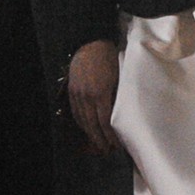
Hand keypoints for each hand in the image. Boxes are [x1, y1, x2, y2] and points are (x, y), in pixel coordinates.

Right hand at [67, 39, 121, 154]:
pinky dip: (81, 123)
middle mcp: (86, 96)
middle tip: (107, 151)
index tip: (116, 145)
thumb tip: (122, 115)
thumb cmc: (110, 59)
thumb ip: (118, 96)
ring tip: (97, 144)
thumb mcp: (119, 77)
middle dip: (100, 140)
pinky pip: (75, 112)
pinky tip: (86, 129)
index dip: (110, 135)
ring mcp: (77, 94)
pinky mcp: (72, 91)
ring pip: (82, 120)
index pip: (105, 121)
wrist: (91, 44)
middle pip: (92, 124)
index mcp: (100, 93)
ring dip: (90, 134)